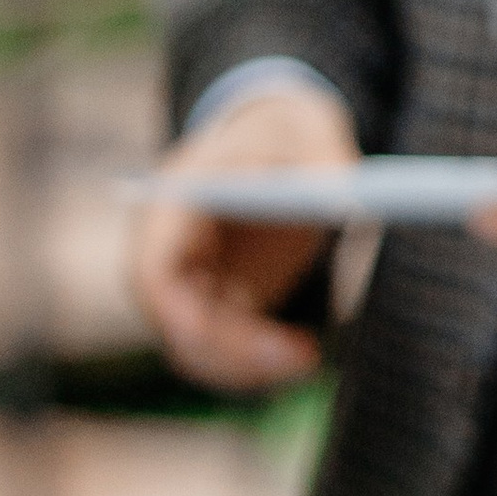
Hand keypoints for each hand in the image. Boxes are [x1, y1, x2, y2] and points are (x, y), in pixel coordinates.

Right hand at [130, 82, 356, 390]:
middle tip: (302, 357)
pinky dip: (261, 363)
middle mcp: (169, 253)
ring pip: (199, 350)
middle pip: (177, 324)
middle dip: (233, 350)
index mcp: (173, 206)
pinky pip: (227, 352)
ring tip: (308, 357)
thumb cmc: (285, 129)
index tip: (219, 337)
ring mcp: (192, 285)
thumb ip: (322, 159)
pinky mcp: (220, 307)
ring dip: (250, 366)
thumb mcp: (306, 129)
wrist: (283, 140)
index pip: (153, 272)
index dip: (177, 313)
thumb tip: (343, 198)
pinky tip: (304, 354)